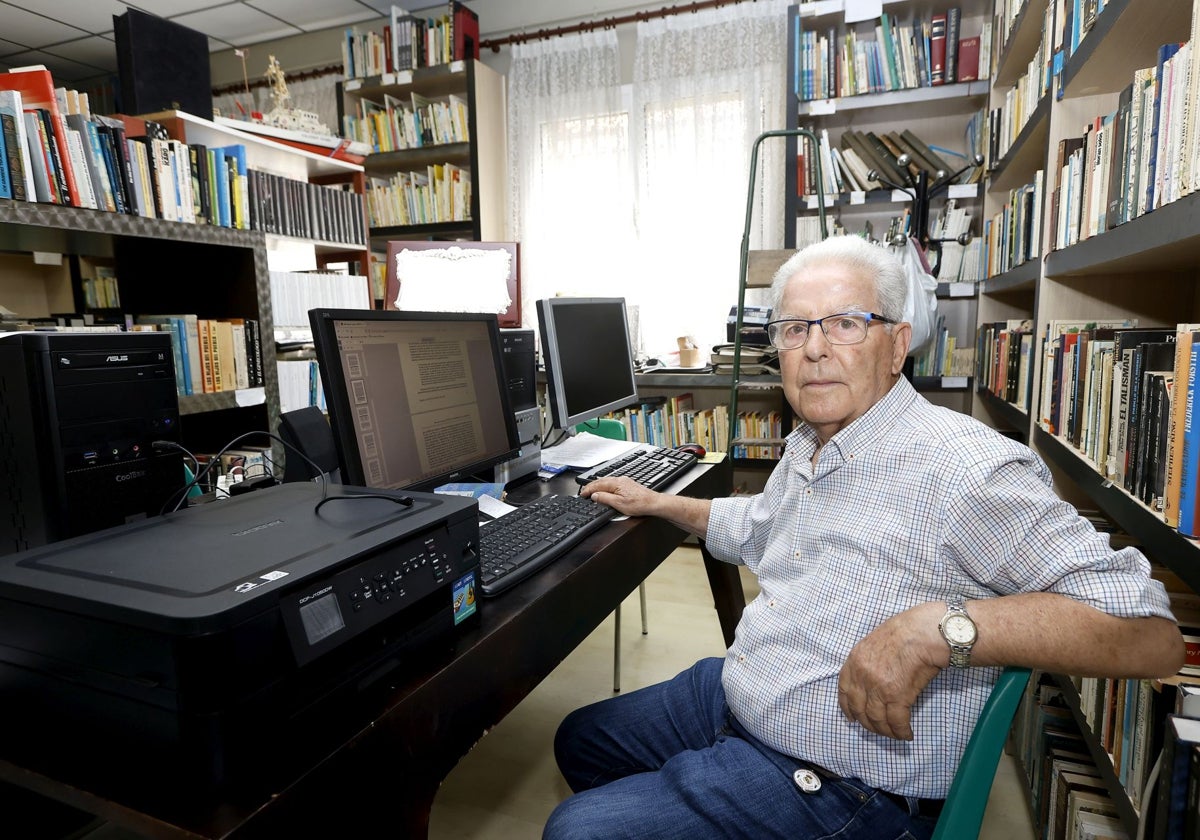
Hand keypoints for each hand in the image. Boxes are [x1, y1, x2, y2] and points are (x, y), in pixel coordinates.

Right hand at [580, 476, 661, 516]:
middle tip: (584, 492)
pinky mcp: (628, 485)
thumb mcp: (618, 504)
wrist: (653, 503)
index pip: (597, 485)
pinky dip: (605, 486)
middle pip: (601, 481)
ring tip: (592, 491)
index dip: (588, 490)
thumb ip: (605, 498)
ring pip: (607, 481)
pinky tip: (605, 490)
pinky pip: (613, 483)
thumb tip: (595, 495)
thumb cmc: (639, 504)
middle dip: (591, 486)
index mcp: (616, 483)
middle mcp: (620, 480)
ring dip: (598, 486)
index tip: (582, 494)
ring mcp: (624, 481)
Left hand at [837, 602, 945, 740]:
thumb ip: (867, 662)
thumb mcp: (874, 642)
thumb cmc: (906, 633)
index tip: (852, 718)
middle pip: (859, 710)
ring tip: (895, 734)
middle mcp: (862, 676)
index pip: (844, 691)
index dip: (848, 708)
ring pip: (877, 720)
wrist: (924, 633)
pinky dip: (901, 732)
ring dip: (886, 731)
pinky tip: (907, 734)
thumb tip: (870, 682)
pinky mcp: (897, 696)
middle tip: (879, 729)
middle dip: (869, 724)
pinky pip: (896, 722)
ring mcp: (877, 687)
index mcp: (854, 660)